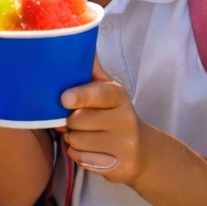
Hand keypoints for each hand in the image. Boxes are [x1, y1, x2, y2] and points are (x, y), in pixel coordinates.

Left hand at [61, 58, 147, 184]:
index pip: (99, 93)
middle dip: (69, 122)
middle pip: (78, 120)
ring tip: (85, 135)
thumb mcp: (107, 92)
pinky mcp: (121, 166)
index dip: (80, 95)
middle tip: (75, 121)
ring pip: (76, 141)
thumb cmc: (114, 115)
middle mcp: (126, 119)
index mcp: (119, 96)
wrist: (142, 151)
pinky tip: (91, 151)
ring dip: (72, 139)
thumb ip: (91, 71)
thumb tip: (76, 39)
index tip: (64, 99)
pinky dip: (79, 155)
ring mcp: (126, 144)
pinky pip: (82, 159)